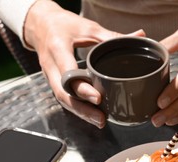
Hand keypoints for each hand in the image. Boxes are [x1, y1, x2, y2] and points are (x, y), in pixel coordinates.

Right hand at [24, 0, 144, 127]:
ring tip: (99, 121)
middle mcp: (50, 66)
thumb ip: (111, 36)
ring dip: (80, 112)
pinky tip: (91, 115)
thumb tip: (139, 36)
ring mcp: (50, 76)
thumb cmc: (62, 24)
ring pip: (63, 99)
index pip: (68, 74)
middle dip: (82, 109)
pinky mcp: (54, 82)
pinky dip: (77, 107)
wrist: (39, 24)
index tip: (98, 98)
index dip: (83, 88)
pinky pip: (64, 97)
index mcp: (57, 49)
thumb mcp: (87, 27)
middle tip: (101, 119)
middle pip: (63, 94)